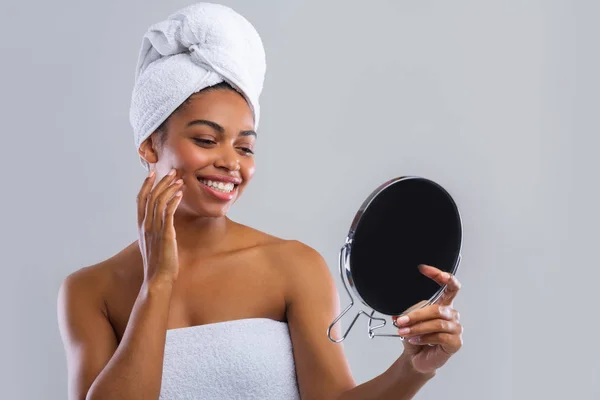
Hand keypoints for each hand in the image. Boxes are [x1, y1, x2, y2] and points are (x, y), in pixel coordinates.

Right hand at [136, 168, 183, 284]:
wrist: (157, 279)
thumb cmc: (158, 263)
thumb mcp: (154, 242)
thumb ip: (155, 230)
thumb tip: (163, 221)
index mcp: (141, 226)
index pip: (140, 199)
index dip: (146, 184)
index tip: (152, 172)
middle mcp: (145, 225)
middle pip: (151, 197)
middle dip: (161, 181)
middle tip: (173, 171)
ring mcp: (154, 230)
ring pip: (159, 202)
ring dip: (170, 188)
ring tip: (179, 180)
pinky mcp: (165, 235)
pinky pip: (168, 214)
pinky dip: (173, 202)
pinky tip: (180, 194)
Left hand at [393, 265, 462, 373]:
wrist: (416, 358)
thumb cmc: (416, 337)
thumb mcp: (410, 320)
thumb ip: (408, 311)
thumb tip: (397, 311)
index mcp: (444, 304)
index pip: (450, 286)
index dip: (441, 275)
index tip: (423, 269)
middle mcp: (452, 314)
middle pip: (438, 308)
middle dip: (416, 314)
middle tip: (401, 320)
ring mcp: (456, 328)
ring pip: (437, 323)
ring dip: (417, 327)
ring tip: (403, 332)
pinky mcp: (455, 342)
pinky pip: (440, 336)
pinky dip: (424, 337)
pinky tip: (414, 339)